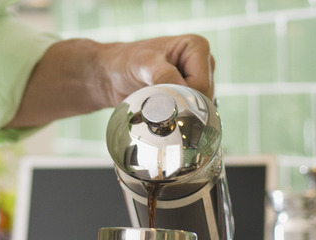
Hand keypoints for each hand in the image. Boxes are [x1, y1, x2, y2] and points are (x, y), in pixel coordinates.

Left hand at [95, 34, 214, 105]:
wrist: (112, 75)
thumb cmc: (126, 62)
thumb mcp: (143, 64)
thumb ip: (163, 75)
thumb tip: (181, 96)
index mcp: (197, 47)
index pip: (201, 85)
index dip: (183, 96)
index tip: (159, 97)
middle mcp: (203, 62)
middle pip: (203, 97)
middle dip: (182, 105)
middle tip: (157, 103)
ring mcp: (198, 80)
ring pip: (199, 107)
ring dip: (178, 112)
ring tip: (157, 104)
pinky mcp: (190, 94)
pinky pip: (192, 112)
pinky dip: (177, 116)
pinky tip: (161, 111)